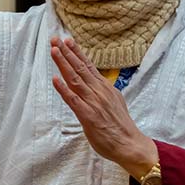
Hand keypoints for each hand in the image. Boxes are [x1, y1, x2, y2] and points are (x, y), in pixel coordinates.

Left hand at [50, 37, 158, 180]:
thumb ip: (103, 91)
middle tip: (55, 39)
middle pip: (80, 68)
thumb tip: (96, 83)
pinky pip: (73, 100)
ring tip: (54, 51)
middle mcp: (99, 91)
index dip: (77, 52)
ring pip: (75, 79)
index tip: (67, 41)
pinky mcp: (88, 116)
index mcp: (104, 87)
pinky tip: (55, 79)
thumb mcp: (114, 101)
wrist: (130, 144)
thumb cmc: (120, 126)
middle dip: (66, 52)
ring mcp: (93, 103)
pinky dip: (64, 89)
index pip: (88, 66)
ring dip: (63, 64)